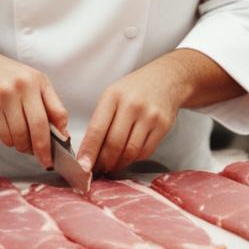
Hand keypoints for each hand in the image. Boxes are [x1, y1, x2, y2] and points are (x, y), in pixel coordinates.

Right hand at [0, 47, 68, 168]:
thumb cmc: (17, 78)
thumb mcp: (40, 84)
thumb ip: (55, 107)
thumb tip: (64, 134)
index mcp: (33, 83)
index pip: (43, 120)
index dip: (47, 144)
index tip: (49, 159)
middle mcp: (15, 89)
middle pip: (28, 131)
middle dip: (35, 150)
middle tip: (39, 156)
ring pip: (13, 137)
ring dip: (21, 145)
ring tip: (24, 138)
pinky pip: (1, 135)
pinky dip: (8, 139)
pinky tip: (10, 128)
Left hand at [76, 57, 189, 173]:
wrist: (166, 79)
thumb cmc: (134, 89)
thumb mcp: (112, 95)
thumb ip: (101, 120)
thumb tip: (89, 152)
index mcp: (113, 96)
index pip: (97, 130)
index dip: (89, 152)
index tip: (83, 167)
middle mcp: (132, 105)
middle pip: (114, 144)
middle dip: (104, 162)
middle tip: (98, 170)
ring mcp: (150, 115)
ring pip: (130, 151)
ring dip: (118, 164)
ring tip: (111, 166)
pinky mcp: (164, 125)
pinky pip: (145, 151)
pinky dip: (133, 159)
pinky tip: (127, 157)